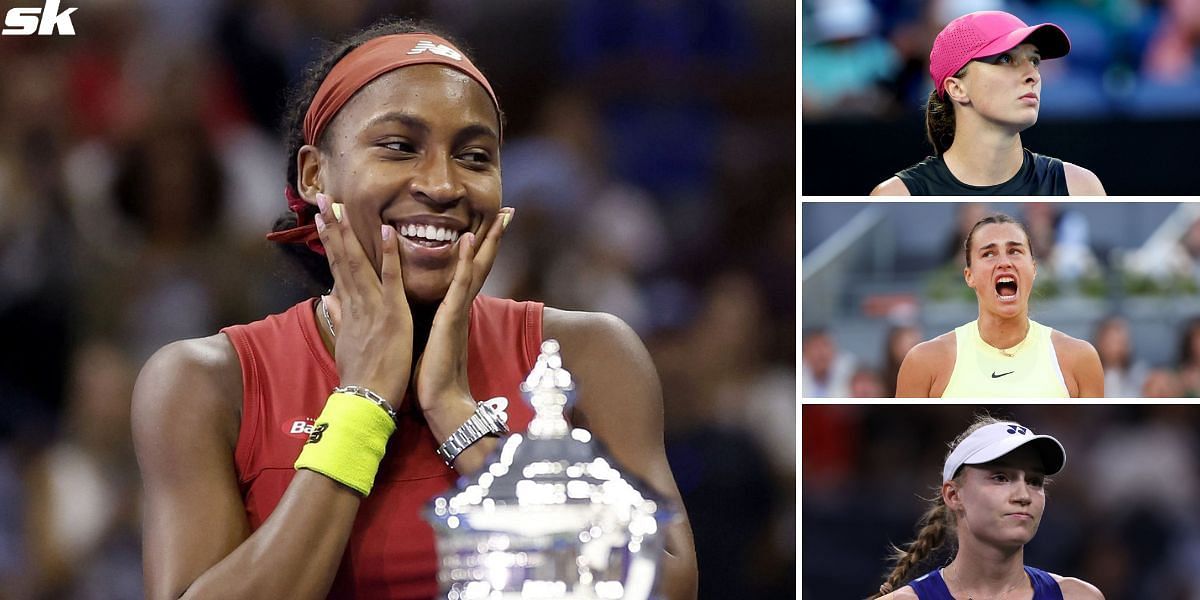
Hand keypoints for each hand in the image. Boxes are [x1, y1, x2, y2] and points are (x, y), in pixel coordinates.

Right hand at [315, 193, 413, 408]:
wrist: (368, 400)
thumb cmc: (362, 376)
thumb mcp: (347, 342)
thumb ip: (341, 317)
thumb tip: (329, 299)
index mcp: (350, 308)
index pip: (337, 267)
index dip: (330, 241)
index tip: (323, 218)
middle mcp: (356, 302)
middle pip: (340, 258)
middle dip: (330, 227)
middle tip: (320, 199)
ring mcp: (372, 306)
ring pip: (357, 262)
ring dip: (348, 233)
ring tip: (339, 206)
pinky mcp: (392, 313)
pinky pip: (389, 279)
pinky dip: (387, 254)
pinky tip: (386, 231)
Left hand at [413, 207, 512, 413]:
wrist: (440, 401)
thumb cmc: (430, 374)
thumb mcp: (425, 339)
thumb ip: (427, 320)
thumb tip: (418, 308)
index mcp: (453, 309)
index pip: (468, 271)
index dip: (479, 248)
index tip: (489, 225)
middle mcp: (460, 306)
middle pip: (481, 264)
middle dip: (494, 238)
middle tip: (507, 212)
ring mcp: (459, 310)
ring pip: (476, 269)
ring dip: (488, 242)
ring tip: (500, 217)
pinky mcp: (452, 318)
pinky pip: (460, 285)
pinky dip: (467, 262)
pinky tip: (470, 241)